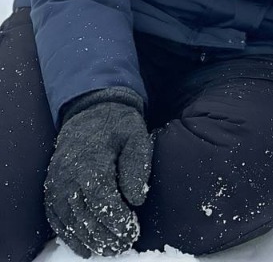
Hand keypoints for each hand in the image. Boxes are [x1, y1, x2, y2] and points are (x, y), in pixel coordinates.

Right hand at [44, 90, 152, 257]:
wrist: (91, 109)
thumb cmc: (118, 124)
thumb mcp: (136, 134)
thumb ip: (138, 164)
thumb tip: (137, 199)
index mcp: (91, 160)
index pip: (103, 201)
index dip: (117, 221)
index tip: (133, 232)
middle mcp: (68, 174)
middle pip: (86, 215)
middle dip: (106, 236)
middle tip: (124, 245)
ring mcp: (56, 182)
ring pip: (70, 221)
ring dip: (89, 240)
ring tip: (109, 249)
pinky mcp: (51, 187)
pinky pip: (56, 217)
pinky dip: (69, 235)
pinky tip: (85, 247)